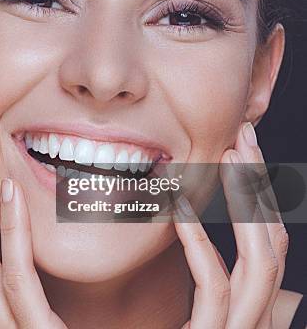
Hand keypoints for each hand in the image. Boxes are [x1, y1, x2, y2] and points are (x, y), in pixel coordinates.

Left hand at [173, 122, 287, 328]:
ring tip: (230, 157)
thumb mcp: (178, 311)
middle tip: (243, 138)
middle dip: (261, 188)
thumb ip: (192, 274)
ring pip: (260, 263)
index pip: (262, 249)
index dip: (258, 200)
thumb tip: (183, 222)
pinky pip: (215, 290)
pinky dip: (202, 244)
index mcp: (240, 312)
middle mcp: (246, 321)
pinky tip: (181, 210)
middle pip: (271, 245)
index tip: (237, 154)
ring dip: (248, 205)